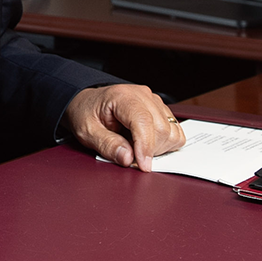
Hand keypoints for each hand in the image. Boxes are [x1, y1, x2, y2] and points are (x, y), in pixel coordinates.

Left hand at [63, 84, 184, 171]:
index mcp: (121, 96)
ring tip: (135, 146)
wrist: (87, 103)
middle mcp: (142, 95)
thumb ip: (106, 145)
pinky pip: (175, 132)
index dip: (145, 146)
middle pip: (161, 129)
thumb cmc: (86, 113)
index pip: (143, 121)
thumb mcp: (86, 132)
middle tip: (129, 155)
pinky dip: (165, 144)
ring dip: (158, 148)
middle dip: (149, 150)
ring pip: (171, 132)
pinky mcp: (161, 110)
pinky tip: (146, 142)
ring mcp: (154, 101)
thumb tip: (128, 158)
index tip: (142, 165)